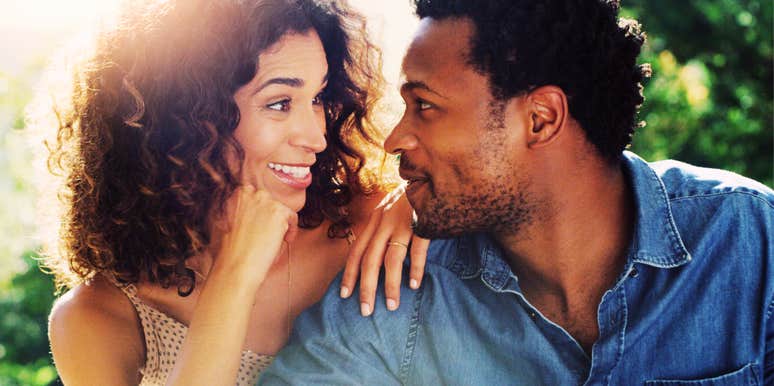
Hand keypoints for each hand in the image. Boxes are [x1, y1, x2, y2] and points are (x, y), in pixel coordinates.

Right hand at [213, 185, 297, 288]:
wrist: (237, 265)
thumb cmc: (232, 251)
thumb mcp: (230, 224)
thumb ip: (242, 213)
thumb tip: (257, 215)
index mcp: (238, 195)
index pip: (257, 196)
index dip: (261, 213)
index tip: (262, 225)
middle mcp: (251, 193)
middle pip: (271, 202)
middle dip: (271, 218)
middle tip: (269, 235)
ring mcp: (265, 201)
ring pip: (282, 210)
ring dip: (281, 225)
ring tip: (275, 241)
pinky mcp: (278, 211)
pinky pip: (292, 217)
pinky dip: (291, 230)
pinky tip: (284, 241)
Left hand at [340, 184, 429, 315]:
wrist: (432, 173)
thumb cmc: (412, 196)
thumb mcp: (391, 208)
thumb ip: (382, 228)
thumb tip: (375, 255)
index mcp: (375, 219)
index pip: (357, 250)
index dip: (349, 273)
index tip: (344, 295)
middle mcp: (384, 221)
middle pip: (370, 259)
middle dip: (366, 287)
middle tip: (365, 311)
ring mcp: (403, 222)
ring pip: (391, 259)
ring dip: (391, 285)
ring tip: (392, 306)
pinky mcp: (423, 223)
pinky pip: (417, 250)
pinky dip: (415, 268)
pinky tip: (414, 285)